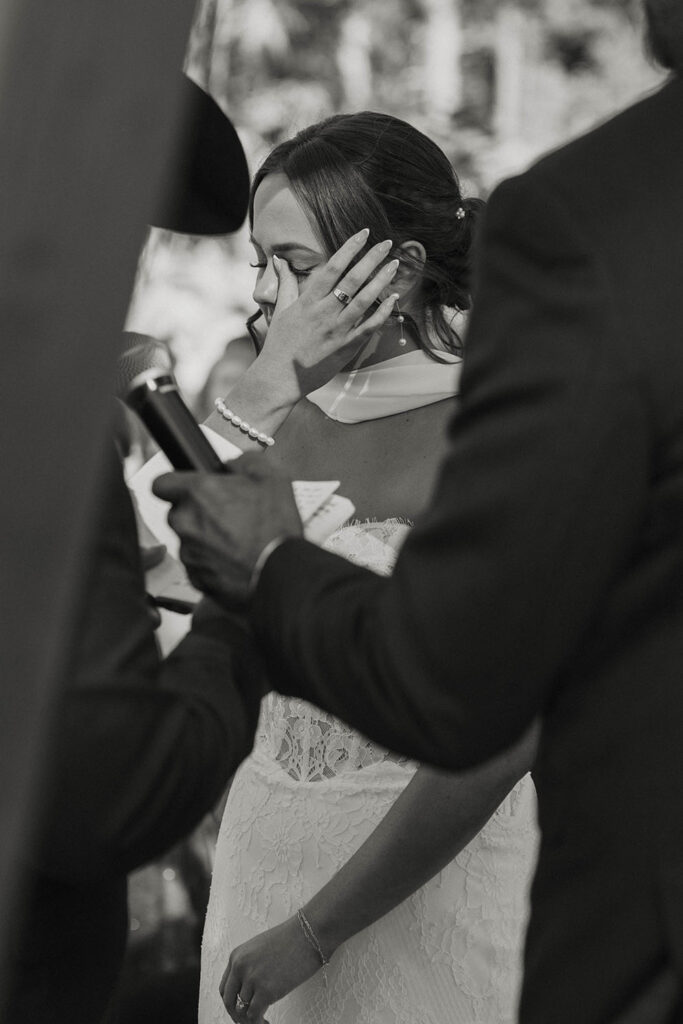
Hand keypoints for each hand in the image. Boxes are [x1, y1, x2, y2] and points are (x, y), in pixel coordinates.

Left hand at [152, 453, 301, 610]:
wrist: (279, 573)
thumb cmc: (274, 528)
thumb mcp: (271, 477)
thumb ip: (245, 461)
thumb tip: (233, 464)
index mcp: (198, 493)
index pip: (161, 484)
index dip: (174, 486)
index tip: (186, 490)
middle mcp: (185, 522)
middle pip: (177, 513)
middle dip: (196, 514)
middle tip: (225, 516)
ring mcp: (188, 552)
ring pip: (188, 540)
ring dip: (205, 539)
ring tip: (235, 541)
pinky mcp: (195, 577)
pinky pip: (198, 565)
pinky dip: (212, 562)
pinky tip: (234, 560)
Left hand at [219, 916, 321, 1022]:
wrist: (310, 932)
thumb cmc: (291, 939)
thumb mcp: (261, 949)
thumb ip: (250, 966)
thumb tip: (249, 991)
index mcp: (237, 956)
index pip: (225, 988)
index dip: (232, 1003)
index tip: (243, 1009)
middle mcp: (240, 967)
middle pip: (229, 1002)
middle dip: (238, 1016)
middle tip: (250, 1021)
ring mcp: (252, 978)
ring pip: (242, 1011)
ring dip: (251, 1020)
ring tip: (263, 1021)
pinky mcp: (267, 991)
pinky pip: (254, 1016)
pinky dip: (259, 1023)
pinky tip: (268, 1022)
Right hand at [257, 229, 399, 400]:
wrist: (280, 377)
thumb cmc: (279, 344)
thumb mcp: (280, 310)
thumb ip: (285, 283)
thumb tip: (279, 260)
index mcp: (308, 301)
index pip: (332, 268)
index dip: (349, 249)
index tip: (364, 234)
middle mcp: (324, 312)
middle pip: (352, 279)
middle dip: (371, 259)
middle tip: (386, 243)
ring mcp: (337, 330)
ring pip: (364, 300)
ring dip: (381, 281)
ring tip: (394, 265)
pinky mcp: (346, 347)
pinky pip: (369, 327)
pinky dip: (382, 312)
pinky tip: (393, 299)